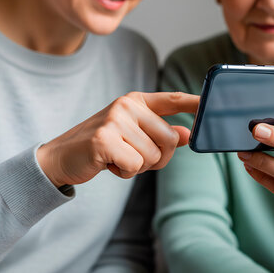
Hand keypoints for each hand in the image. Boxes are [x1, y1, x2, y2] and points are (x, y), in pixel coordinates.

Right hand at [37, 92, 198, 187]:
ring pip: (154, 156)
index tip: (212, 104)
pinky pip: (136, 165)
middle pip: (170, 139)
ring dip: (139, 167)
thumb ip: (160, 133)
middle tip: (133, 157)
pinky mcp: (105, 139)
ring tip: (117, 158)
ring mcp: (115, 120)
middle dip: (158, 158)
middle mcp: (127, 105)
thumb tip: (187, 134)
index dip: (195, 102)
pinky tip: (108, 164)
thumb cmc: (102, 146)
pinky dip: (125, 172)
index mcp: (136, 101)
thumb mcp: (132, 136)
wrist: (61, 157)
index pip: (172, 100)